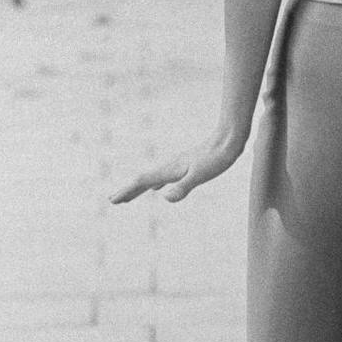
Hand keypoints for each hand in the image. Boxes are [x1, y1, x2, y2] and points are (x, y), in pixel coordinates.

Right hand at [110, 133, 245, 204]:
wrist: (228, 141)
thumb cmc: (216, 159)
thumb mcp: (200, 176)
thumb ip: (183, 187)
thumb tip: (164, 197)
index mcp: (169, 170)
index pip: (142, 182)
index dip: (127, 191)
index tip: (112, 201)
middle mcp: (169, 167)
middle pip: (143, 180)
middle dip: (128, 191)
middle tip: (112, 200)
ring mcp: (177, 166)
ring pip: (152, 179)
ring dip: (139, 188)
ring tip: (129, 196)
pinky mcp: (185, 166)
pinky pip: (164, 177)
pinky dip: (155, 184)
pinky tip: (157, 188)